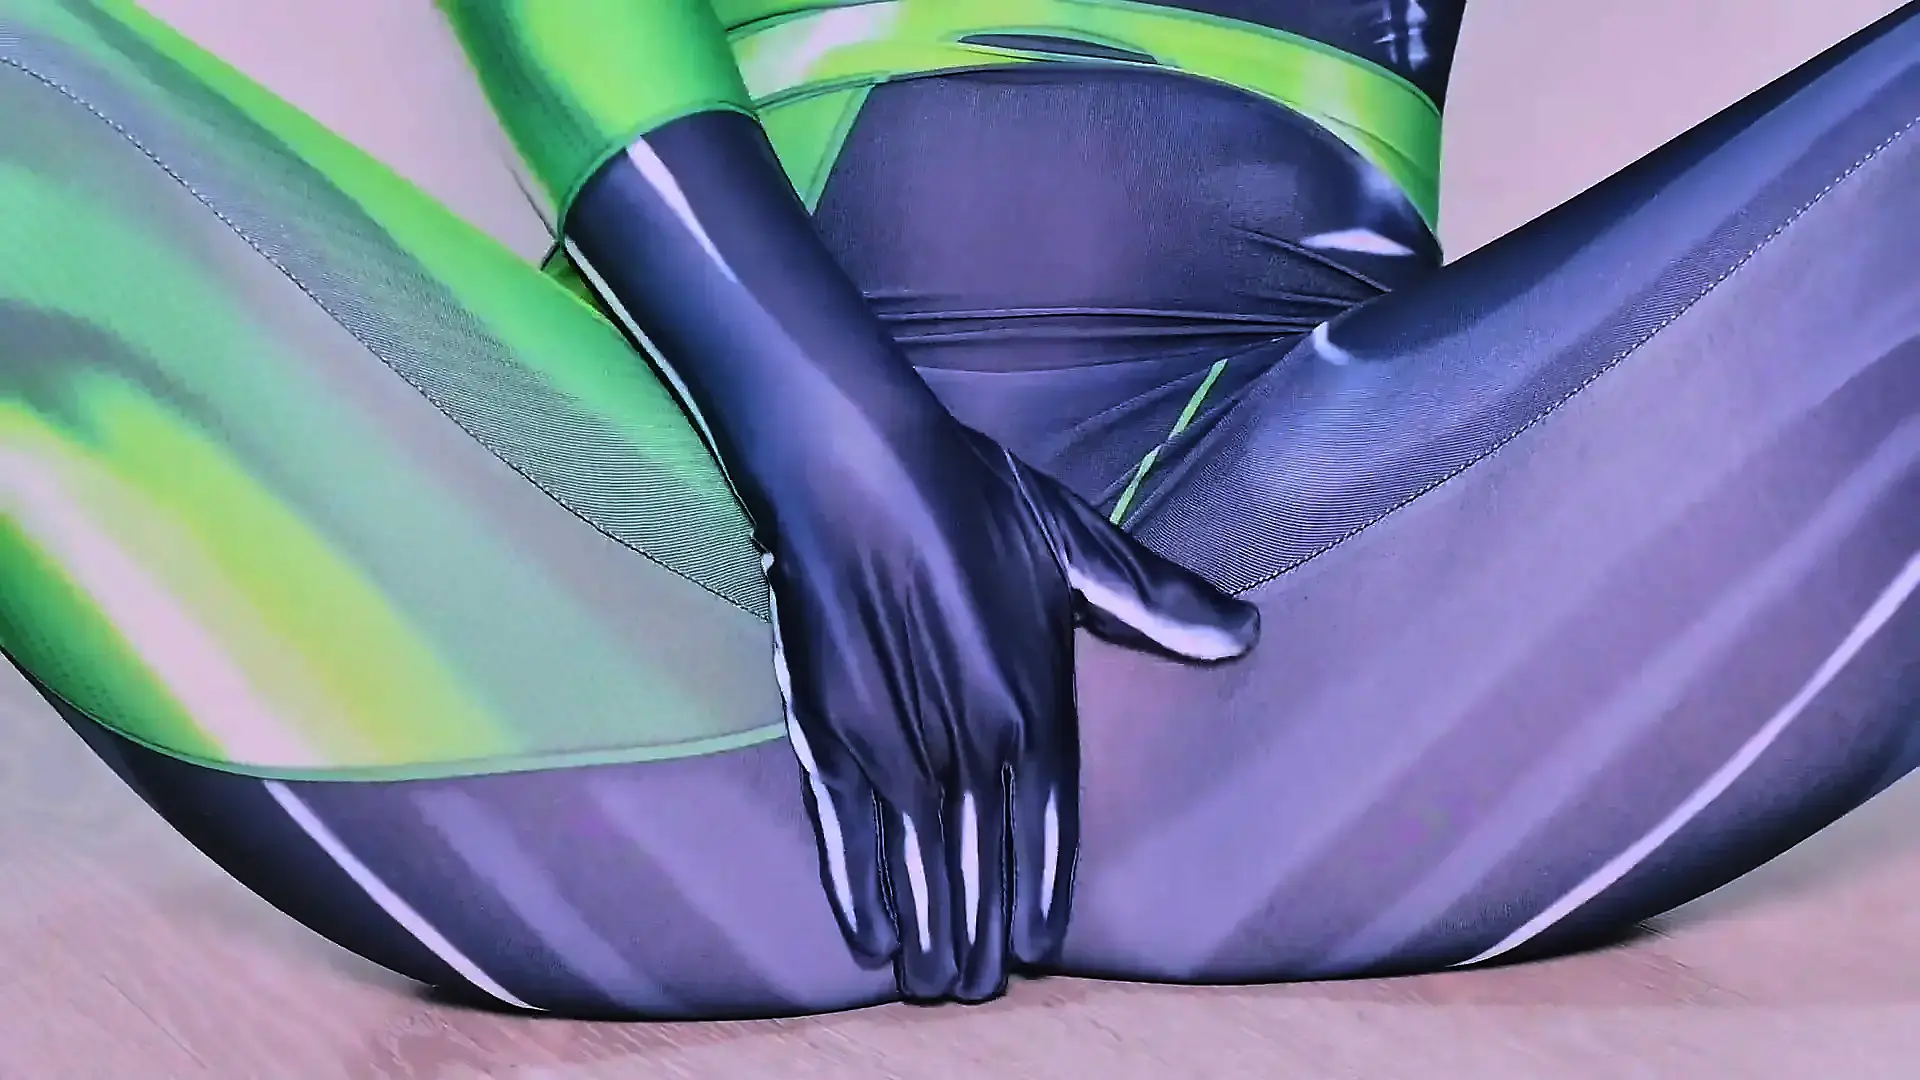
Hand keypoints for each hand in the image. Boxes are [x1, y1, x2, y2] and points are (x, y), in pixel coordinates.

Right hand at [763, 423, 1258, 1003]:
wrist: (853, 465)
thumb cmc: (966, 497)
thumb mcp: (1076, 543)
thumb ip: (1155, 603)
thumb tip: (1244, 633)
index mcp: (1036, 700)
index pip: (1050, 825)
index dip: (1043, 890)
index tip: (1041, 944)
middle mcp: (973, 737)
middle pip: (983, 864)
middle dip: (982, 932)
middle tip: (978, 988)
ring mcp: (897, 740)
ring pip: (921, 863)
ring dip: (930, 929)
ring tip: (933, 984)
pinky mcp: (828, 730)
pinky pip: (848, 833)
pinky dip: (859, 889)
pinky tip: (870, 934)